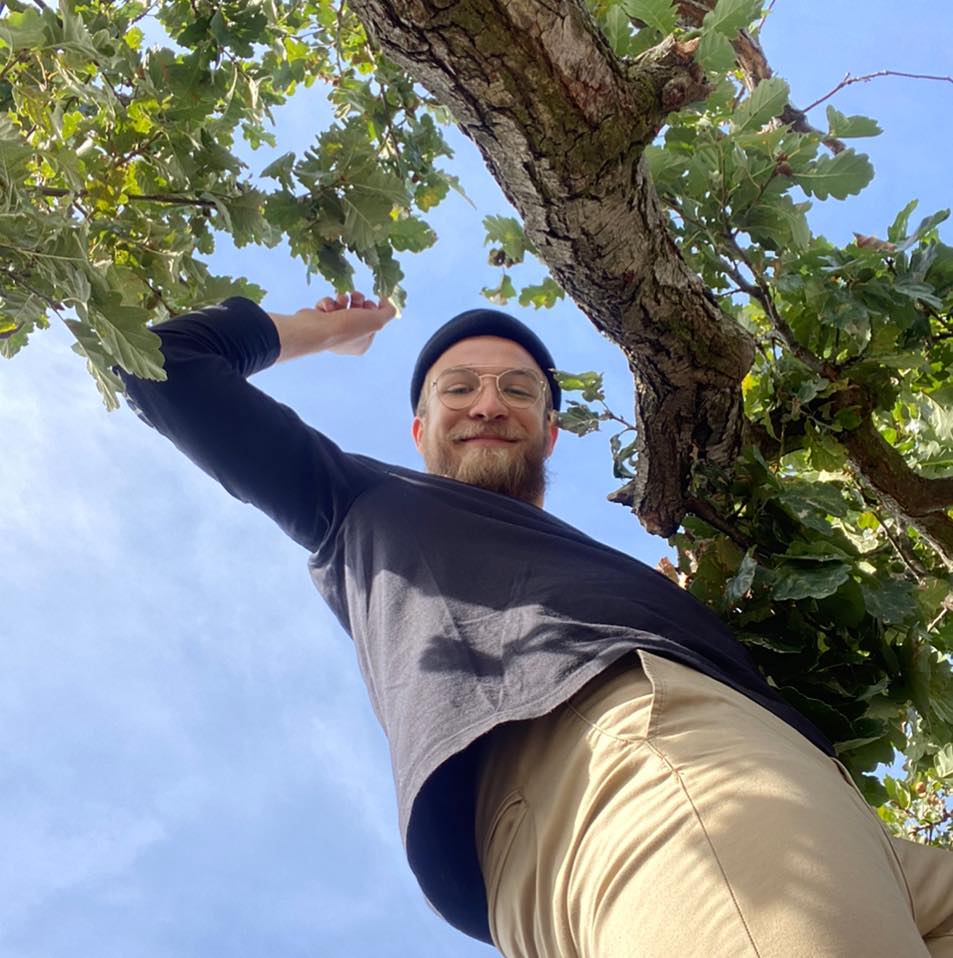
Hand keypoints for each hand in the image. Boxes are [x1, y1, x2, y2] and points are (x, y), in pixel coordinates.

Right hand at [272, 291, 397, 361]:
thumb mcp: (376, 321)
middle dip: (358, 300)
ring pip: (342, 306)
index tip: (370, 303)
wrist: (314, 330)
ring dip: (342, 299)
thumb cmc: (347, 327)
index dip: (372, 308)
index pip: (372, 320)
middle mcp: (347, 339)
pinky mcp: (318, 320)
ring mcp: (332, 330)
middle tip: (355, 297)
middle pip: (358, 311)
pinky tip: (326, 307)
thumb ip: (388, 312)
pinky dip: (327, 302)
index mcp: (362, 344)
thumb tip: (387, 301)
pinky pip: (327, 305)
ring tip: (340, 300)